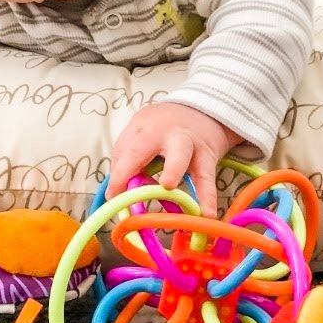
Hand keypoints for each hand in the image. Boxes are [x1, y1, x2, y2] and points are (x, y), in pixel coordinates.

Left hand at [106, 103, 240, 214]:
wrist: (200, 108)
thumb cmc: (161, 125)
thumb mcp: (138, 130)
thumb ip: (125, 155)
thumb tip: (117, 189)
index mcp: (148, 129)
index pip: (132, 151)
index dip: (121, 174)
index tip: (114, 196)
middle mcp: (172, 135)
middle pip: (167, 148)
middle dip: (169, 167)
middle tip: (166, 185)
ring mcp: (192, 145)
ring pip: (190, 162)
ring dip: (192, 183)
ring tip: (192, 203)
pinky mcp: (208, 157)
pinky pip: (207, 178)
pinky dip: (209, 197)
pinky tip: (208, 213)